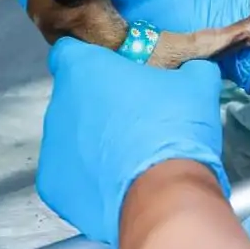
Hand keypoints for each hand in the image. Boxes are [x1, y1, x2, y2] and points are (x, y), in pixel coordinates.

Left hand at [37, 39, 227, 247]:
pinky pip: (70, 177)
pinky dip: (89, 180)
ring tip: (130, 159)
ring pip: (71, 139)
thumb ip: (190, 69)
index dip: (92, 62)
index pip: (70, 52)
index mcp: (82, 70)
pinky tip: (117, 186)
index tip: (116, 76)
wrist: (165, 195)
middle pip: (73, 99)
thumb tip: (195, 69)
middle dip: (99, 107)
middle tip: (136, 121)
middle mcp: (57, 106)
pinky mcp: (53, 187)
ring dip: (94, 145)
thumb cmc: (174, 130)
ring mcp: (52, 149)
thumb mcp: (197, 86)